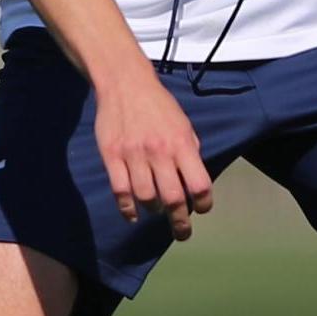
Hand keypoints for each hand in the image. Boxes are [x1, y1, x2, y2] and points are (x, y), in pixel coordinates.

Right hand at [94, 72, 214, 240]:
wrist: (125, 82)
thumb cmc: (158, 106)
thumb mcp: (183, 124)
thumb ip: (190, 152)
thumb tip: (195, 183)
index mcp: (181, 143)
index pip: (200, 184)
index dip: (204, 204)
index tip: (202, 210)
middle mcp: (159, 151)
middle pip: (173, 199)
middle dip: (180, 222)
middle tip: (182, 232)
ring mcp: (134, 155)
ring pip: (146, 198)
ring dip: (153, 210)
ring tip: (156, 209)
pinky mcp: (112, 156)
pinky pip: (120, 192)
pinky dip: (127, 209)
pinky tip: (133, 215)